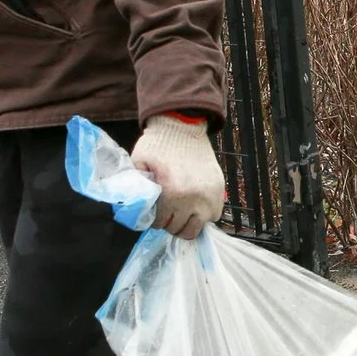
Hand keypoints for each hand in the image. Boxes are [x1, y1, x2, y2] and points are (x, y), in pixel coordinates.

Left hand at [131, 114, 226, 238]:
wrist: (182, 126)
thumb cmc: (158, 145)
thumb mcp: (139, 165)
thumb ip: (137, 189)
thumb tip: (136, 210)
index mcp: (173, 194)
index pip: (161, 224)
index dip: (154, 219)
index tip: (154, 211)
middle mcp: (194, 199)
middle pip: (180, 229)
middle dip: (170, 223)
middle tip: (166, 212)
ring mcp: (210, 196)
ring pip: (198, 227)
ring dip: (187, 223)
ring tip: (181, 212)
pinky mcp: (220, 190)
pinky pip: (214, 215)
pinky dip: (203, 215)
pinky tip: (194, 206)